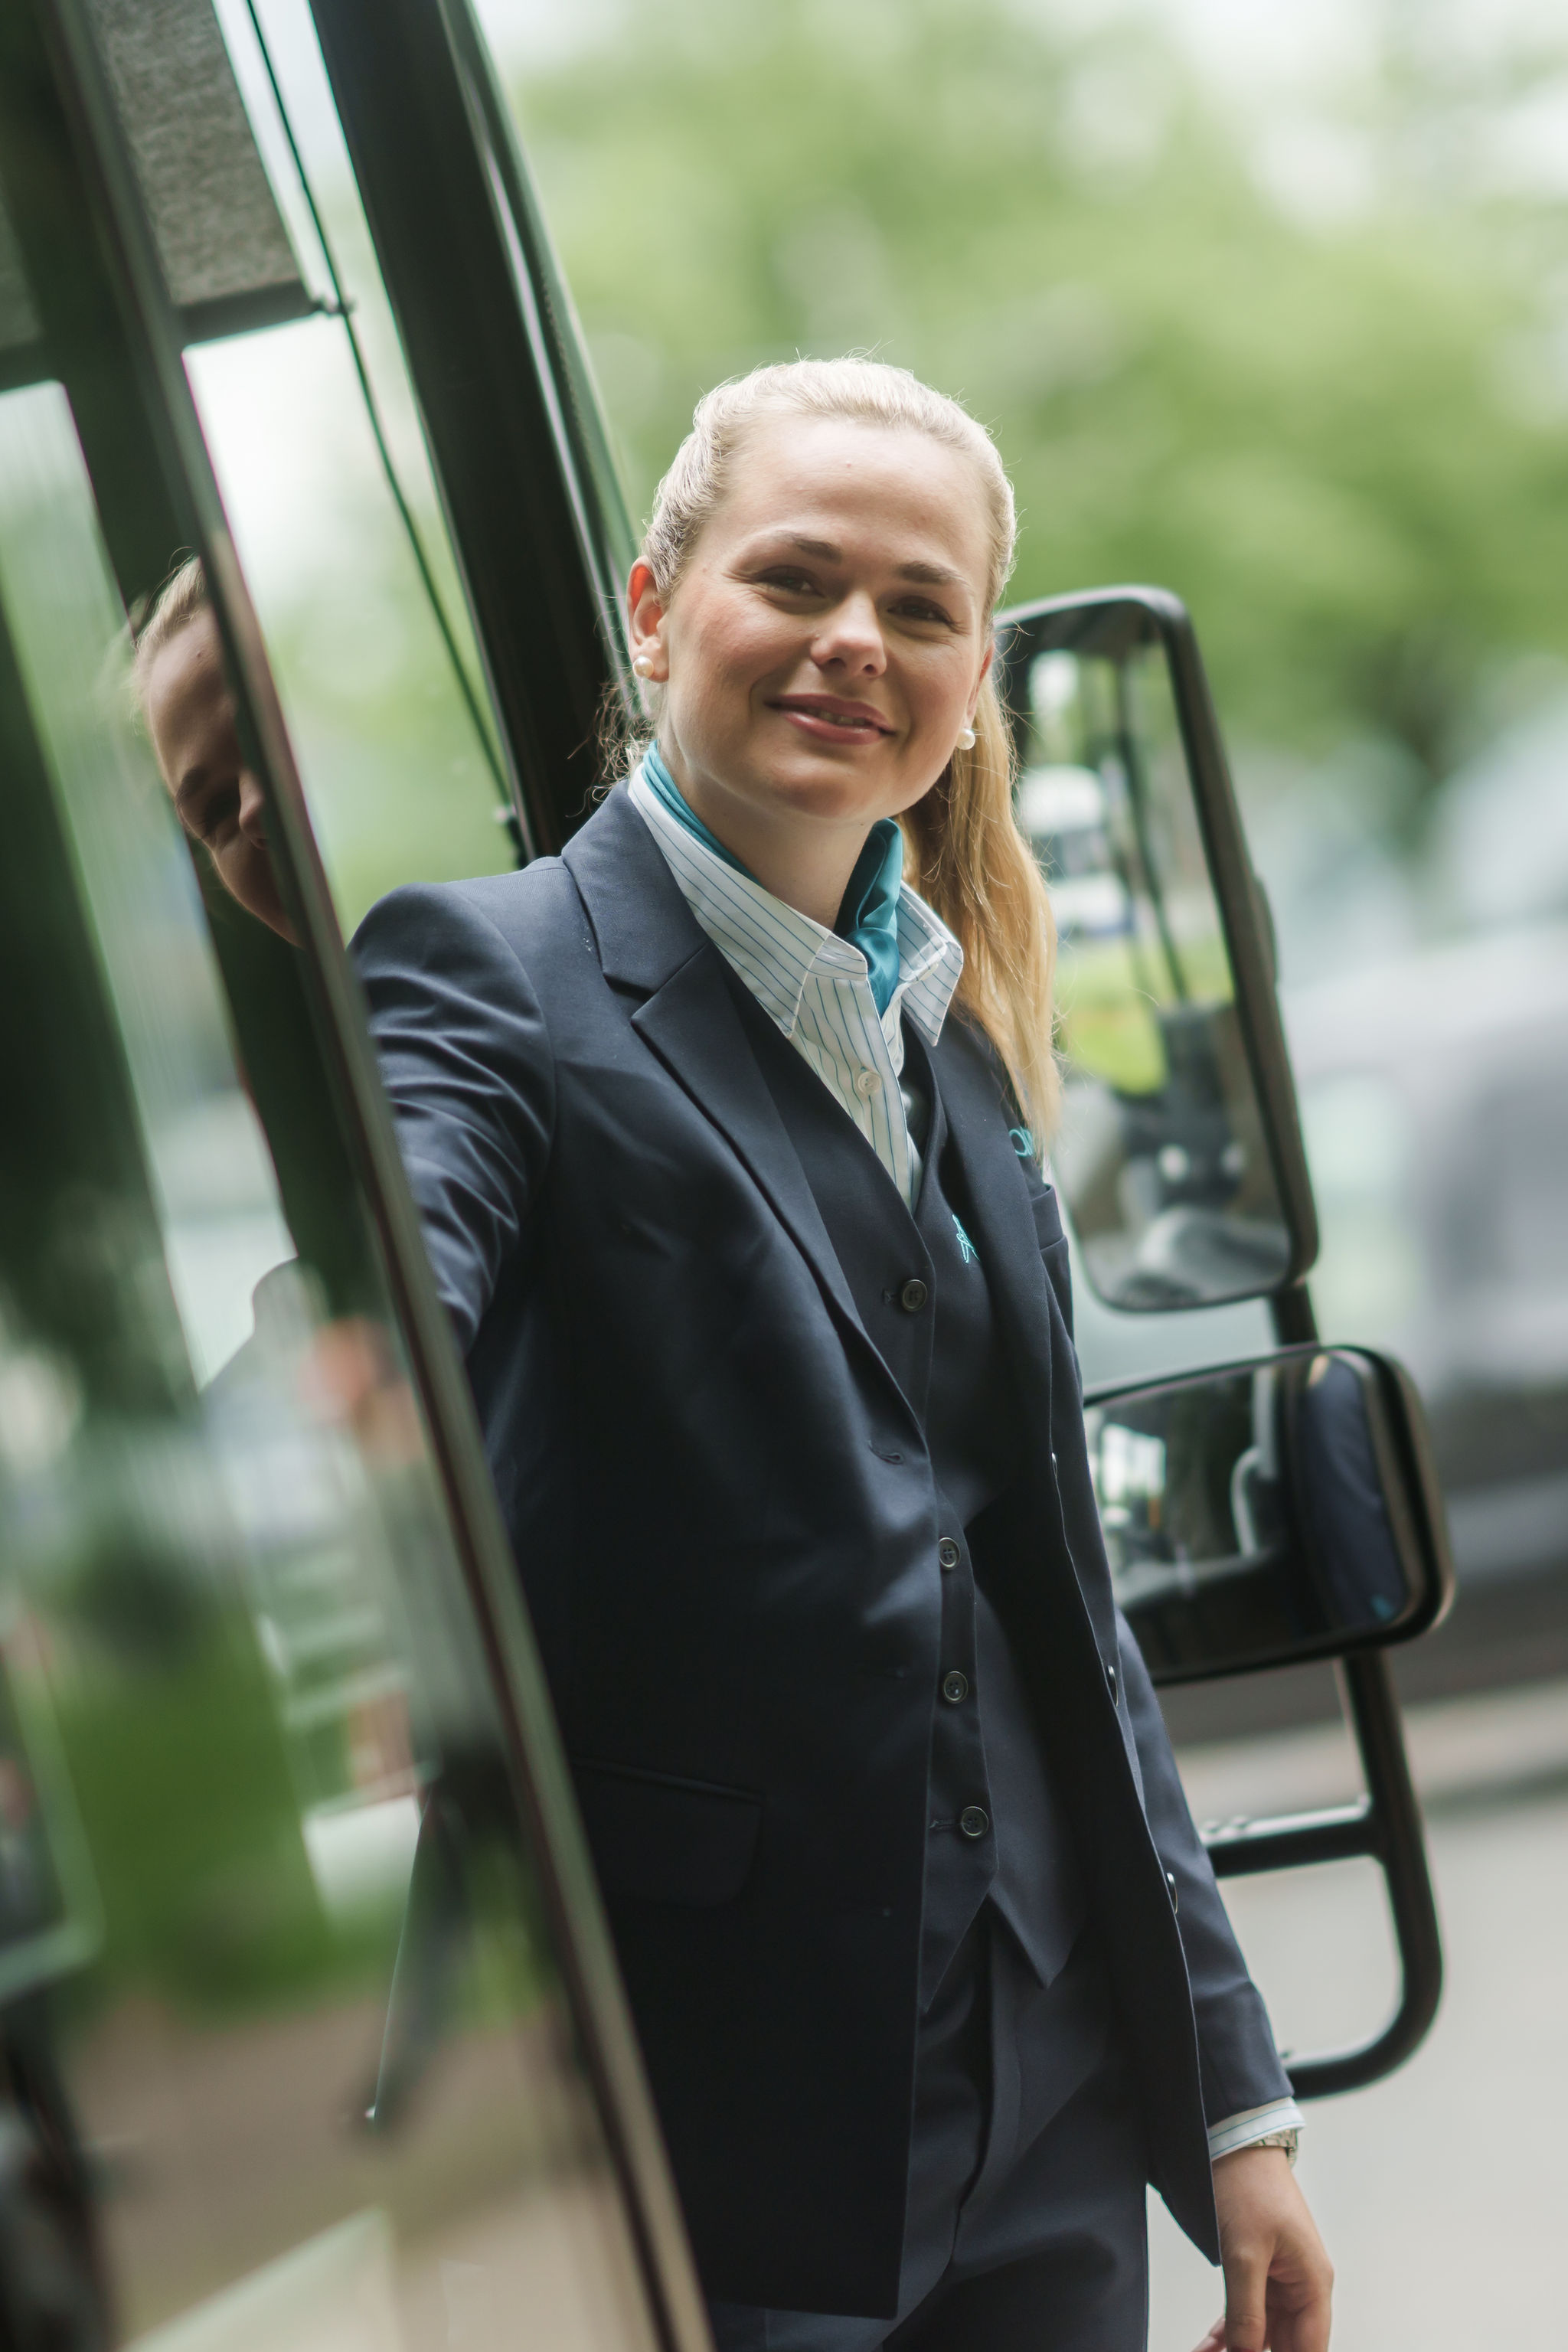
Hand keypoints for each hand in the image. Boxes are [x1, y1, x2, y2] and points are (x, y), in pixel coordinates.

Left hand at [1190, 2146, 1332, 2351]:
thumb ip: (1246, 2309)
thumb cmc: (1250, 2185)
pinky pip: (1246, 2316)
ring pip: (1261, 2335)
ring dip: (1236, 2350)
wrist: (1233, 2143)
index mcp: (1312, 2283)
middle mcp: (1301, 2287)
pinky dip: (1226, 2334)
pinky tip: (1208, 2348)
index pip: (1309, 2348)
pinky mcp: (1257, 2273)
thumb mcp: (1245, 2251)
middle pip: (1286, 2345)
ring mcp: (1279, 2282)